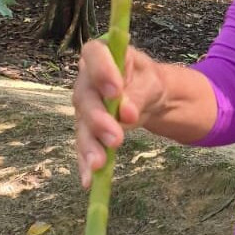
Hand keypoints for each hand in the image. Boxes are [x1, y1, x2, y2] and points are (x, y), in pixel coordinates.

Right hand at [72, 40, 165, 188]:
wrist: (149, 96)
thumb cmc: (148, 80)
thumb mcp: (152, 81)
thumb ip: (138, 93)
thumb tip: (126, 113)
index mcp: (102, 54)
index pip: (93, 54)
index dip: (100, 71)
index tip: (116, 91)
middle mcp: (86, 79)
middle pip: (85, 97)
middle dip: (99, 119)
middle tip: (116, 137)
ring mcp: (84, 105)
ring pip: (82, 125)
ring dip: (90, 146)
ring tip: (100, 164)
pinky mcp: (87, 128)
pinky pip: (84, 145)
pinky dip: (86, 162)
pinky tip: (89, 180)